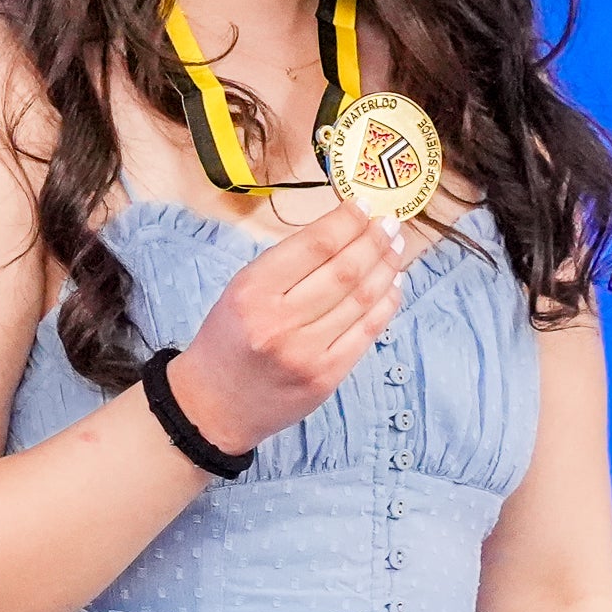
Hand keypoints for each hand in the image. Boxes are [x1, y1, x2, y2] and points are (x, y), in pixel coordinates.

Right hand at [161, 199, 414, 458]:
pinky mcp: (327, 378)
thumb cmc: (227, 340)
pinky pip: (367, 332)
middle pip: (345, 270)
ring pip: (362, 299)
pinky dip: (386, 304)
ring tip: (397, 249)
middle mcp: (280, 322)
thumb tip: (342, 232)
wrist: (214, 405)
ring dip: (386, 268)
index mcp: (253, 291)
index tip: (364, 206)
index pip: (314, 245)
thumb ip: (286, 265)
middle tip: (391, 224)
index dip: (347, 221)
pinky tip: (394, 285)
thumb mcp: (241, 290)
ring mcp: (307, 353)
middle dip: (374, 241)